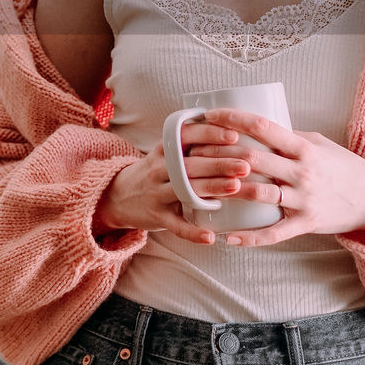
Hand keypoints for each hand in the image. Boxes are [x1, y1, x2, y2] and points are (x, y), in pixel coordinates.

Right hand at [93, 122, 252, 245]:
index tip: (234, 135)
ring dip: (210, 188)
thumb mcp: (166, 151)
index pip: (186, 136)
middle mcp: (159, 168)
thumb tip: (234, 127)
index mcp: (164, 149)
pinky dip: (192, 233)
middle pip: (190, 164)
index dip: (209, 134)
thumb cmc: (157, 171)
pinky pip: (176, 225)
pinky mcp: (157, 216)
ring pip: (185, 190)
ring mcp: (157, 193)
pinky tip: (210, 237)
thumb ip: (192, 141)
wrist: (119, 195)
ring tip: (235, 187)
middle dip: (219, 163)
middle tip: (245, 165)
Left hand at [185, 109, 364, 246]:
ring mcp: (303, 199)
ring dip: (227, 190)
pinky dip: (250, 237)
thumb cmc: (342, 167)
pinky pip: (274, 233)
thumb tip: (254, 127)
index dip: (233, 119)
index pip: (263, 126)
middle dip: (220, 154)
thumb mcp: (319, 143)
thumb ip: (288, 137)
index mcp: (303, 147)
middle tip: (194, 152)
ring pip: (259, 193)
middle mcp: (302, 171)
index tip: (209, 115)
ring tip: (201, 188)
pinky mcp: (305, 224)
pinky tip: (228, 237)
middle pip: (253, 159)